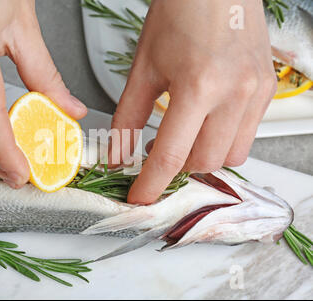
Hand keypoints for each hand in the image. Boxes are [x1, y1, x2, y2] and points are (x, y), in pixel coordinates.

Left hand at [111, 0, 276, 203]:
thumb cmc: (179, 15)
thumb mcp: (144, 69)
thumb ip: (128, 117)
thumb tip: (118, 154)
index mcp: (198, 85)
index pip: (172, 155)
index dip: (151, 184)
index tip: (140, 198)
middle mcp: (234, 92)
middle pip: (204, 162)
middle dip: (176, 168)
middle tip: (156, 153)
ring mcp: (256, 92)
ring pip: (230, 157)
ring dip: (201, 157)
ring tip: (183, 137)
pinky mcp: (266, 90)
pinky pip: (247, 137)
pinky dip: (222, 141)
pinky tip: (205, 124)